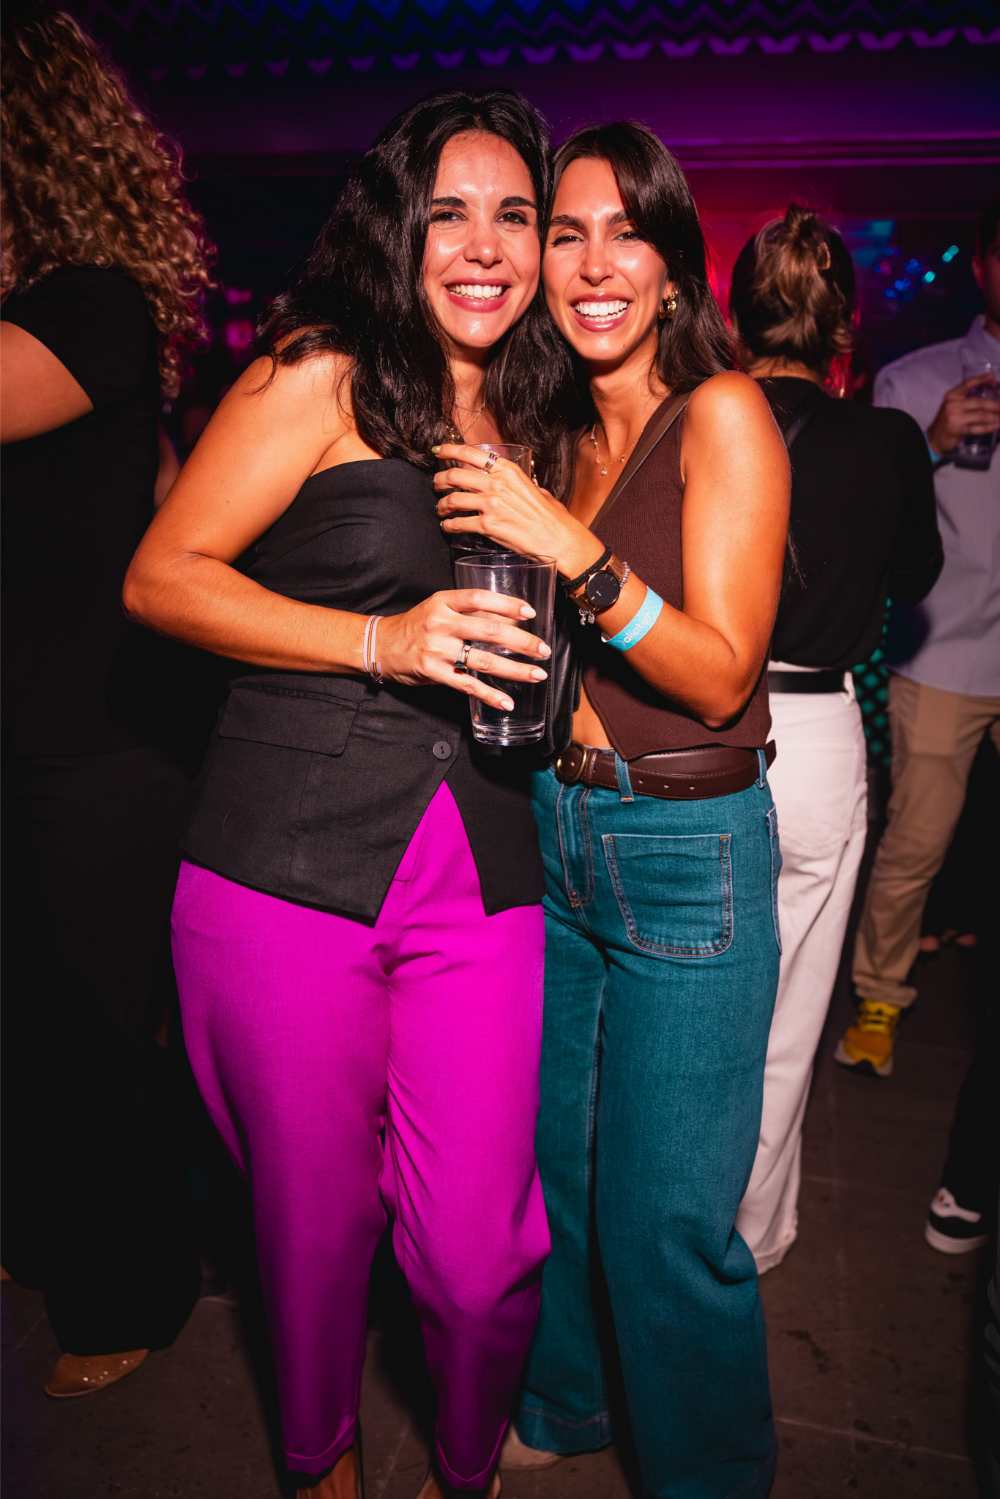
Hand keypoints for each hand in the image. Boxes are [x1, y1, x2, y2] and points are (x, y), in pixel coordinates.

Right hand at [377, 589, 549, 712]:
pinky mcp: (434, 673)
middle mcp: (441, 624)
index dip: (507, 605)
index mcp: (443, 602)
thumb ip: (467, 613)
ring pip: (483, 659)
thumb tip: (507, 619)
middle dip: (522, 642)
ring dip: (514, 669)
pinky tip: (507, 701)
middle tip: (544, 650)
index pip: (480, 599)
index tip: (530, 614)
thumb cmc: (415, 626)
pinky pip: (467, 685)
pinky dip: (490, 694)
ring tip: (537, 674)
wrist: (380, 645)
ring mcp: (437, 649)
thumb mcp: (438, 609)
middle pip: (489, 630)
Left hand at [432, 443, 600, 579]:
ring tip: (441, 509)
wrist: (559, 539)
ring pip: (452, 499)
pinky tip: (448, 526)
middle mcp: (497, 484)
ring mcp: (491, 504)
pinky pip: (458, 523)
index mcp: (508, 470)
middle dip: (440, 479)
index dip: (449, 449)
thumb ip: (518, 483)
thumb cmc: (552, 517)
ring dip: (442, 504)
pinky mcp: (488, 526)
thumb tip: (509, 482)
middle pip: (455, 474)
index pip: (471, 453)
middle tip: (437, 485)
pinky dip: (449, 525)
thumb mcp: (535, 488)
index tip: (438, 451)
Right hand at [927, 374, 999, 455]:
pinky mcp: (958, 430)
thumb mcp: (953, 405)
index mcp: (952, 396)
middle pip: (979, 402)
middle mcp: (952, 404)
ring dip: (995, 416)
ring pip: (980, 415)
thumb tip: (990, 392)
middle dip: (995, 404)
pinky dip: (989, 427)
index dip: (981, 379)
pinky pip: (978, 428)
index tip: (993, 377)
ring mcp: (954, 417)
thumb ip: (966, 398)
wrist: (935, 438)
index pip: (968, 383)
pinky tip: (997, 425)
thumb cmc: (948, 420)